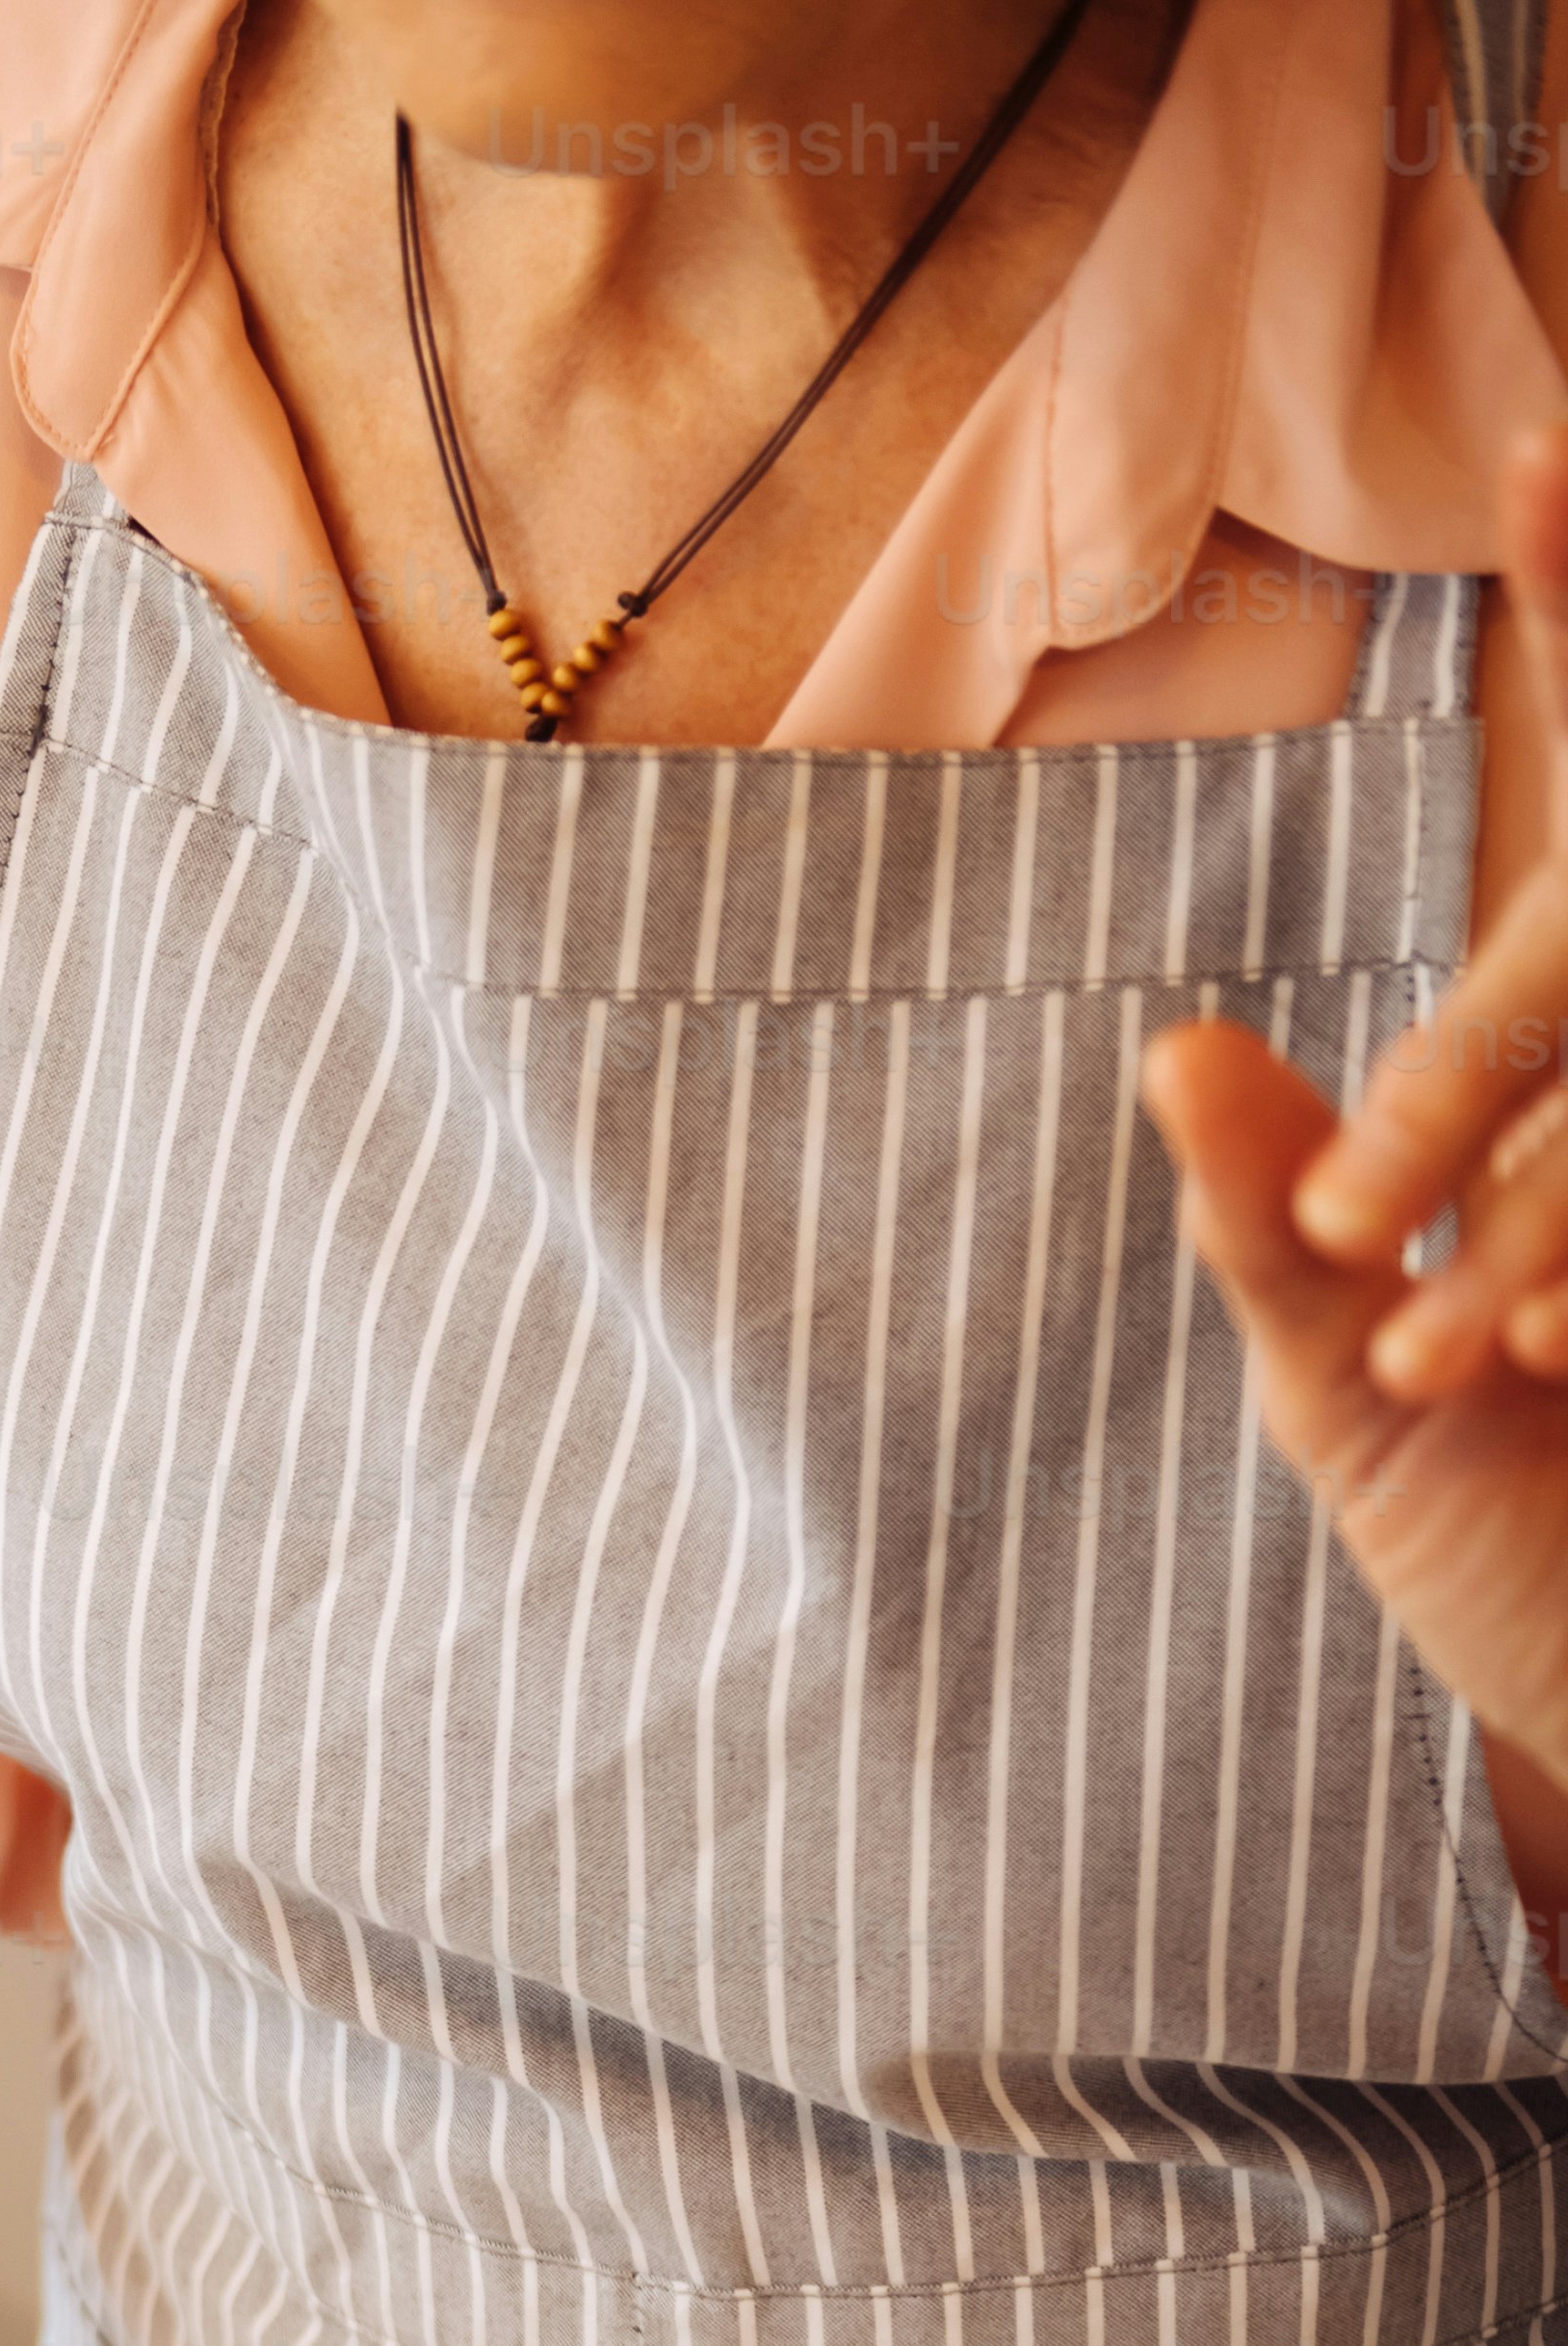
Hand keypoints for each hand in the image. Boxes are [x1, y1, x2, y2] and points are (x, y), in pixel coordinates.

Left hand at [1144, 420, 1567, 1819]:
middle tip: (1366, 1238)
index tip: (1542, 447)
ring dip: (1523, 1241)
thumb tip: (1176, 1048)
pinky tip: (1504, 1377)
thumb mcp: (1337, 1390)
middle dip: (1475, 1078)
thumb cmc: (1487, 1540)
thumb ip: (1271, 1224)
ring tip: (1428, 1370)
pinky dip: (1555, 1285)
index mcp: (1564, 1083)